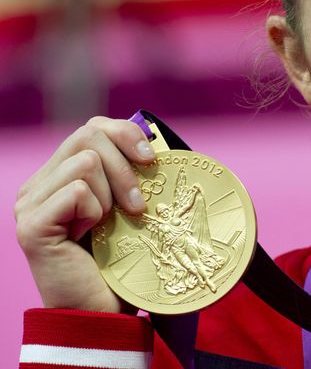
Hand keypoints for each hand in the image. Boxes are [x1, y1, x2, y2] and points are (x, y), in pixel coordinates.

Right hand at [15, 116, 154, 312]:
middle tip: (137, 206)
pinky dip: (95, 213)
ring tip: (105, 226)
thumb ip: (129, 170)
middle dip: (125, 168)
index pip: (92, 127)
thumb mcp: (128, 204)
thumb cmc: (121, 259)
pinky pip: (77, 192)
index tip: (152, 159)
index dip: (126, 134)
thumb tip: (154, 136)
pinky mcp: (31, 225)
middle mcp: (38, 185)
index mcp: (59, 175)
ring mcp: (28, 203)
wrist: (103, 310)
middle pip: (88, 135)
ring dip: (110, 197)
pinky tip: (88, 237)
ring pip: (86, 162)